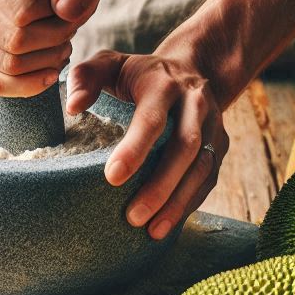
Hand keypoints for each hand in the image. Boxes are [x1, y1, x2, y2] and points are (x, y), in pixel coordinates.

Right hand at [0, 0, 102, 96]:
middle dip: (53, 42)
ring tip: (61, 49)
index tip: (65, 9)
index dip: (53, 17)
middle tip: (69, 33)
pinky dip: (26, 85)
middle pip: (16, 40)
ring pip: (8, 64)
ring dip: (45, 62)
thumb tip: (66, 10)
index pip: (22, 10)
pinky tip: (49, 75)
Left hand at [66, 50, 227, 238]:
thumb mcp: (109, 64)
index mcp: (164, 83)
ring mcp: (214, 126)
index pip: (151, 119)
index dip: (135, 149)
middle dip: (161, 185)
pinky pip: (209, 179)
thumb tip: (72, 107)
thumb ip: (85, 77)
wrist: (192, 68)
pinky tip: (168, 224)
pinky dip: (190, 203)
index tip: (112, 177)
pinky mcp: (221, 145)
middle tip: (133, 216)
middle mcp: (196, 103)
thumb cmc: (138, 74)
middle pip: (185, 147)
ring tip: (153, 231)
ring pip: (203, 167)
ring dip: (179, 202)